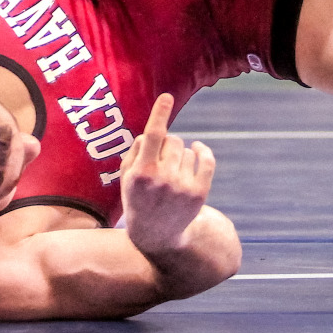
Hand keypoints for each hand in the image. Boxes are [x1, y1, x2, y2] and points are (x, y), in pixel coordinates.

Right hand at [120, 94, 215, 257]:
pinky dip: (203, 151)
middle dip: (168, 146)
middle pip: (173, 140)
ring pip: (188, 150)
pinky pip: (207, 160)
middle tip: (161, 161)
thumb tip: (156, 126)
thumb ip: (135, 150)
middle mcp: (162, 179)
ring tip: (172, 174)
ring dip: (181, 155)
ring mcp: (182, 187)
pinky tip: (198, 149)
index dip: (160, 114)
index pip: (152, 137)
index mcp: (140, 173)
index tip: (167, 97)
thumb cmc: (137, 198)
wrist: (156, 236)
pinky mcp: (199, 193)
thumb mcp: (126, 177)